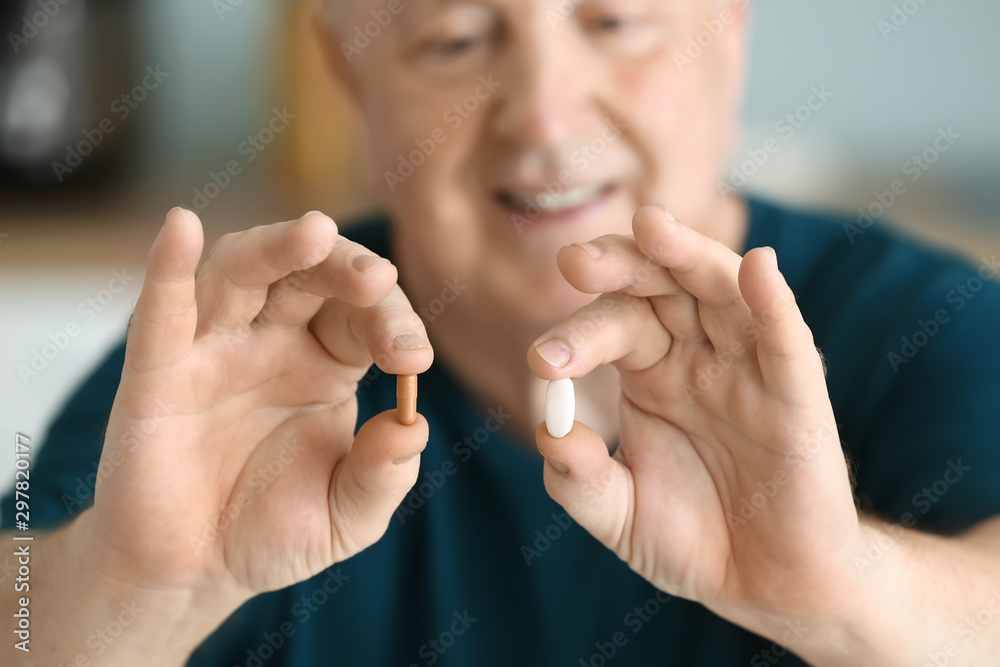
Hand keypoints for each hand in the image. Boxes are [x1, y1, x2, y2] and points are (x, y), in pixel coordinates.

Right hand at [81, 208, 432, 603]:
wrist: (195, 574)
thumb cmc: (274, 533)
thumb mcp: (348, 517)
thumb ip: (384, 477)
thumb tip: (412, 428)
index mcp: (326, 362)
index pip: (363, 315)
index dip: (392, 322)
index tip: (412, 358)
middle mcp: (271, 342)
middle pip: (307, 277)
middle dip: (345, 268)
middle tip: (377, 279)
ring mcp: (212, 351)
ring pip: (240, 275)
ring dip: (275, 248)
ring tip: (315, 233)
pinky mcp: (156, 376)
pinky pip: (160, 315)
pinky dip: (167, 269)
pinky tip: (180, 227)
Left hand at [528, 205, 860, 639]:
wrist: (767, 587)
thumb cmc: (692, 540)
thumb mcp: (619, 515)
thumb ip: (580, 479)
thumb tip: (550, 433)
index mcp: (652, 371)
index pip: (613, 323)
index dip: (576, 335)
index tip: (541, 362)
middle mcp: (698, 356)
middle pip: (661, 287)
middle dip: (620, 267)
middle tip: (574, 262)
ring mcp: (748, 370)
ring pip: (722, 293)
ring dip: (689, 256)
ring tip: (652, 226)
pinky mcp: (797, 398)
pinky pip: (786, 342)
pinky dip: (773, 303)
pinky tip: (758, 269)